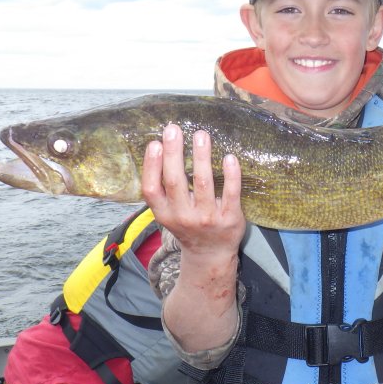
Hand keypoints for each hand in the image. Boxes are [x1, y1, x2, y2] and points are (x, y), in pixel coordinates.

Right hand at [140, 124, 245, 258]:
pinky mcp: (229, 218)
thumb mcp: (169, 213)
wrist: (211, 254)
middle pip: (175, 181)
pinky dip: (231, 175)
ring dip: (201, 157)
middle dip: (174, 153)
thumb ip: (165, 190)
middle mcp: (183, 217)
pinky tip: (229, 157)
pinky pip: (231, 193)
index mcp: (164, 214)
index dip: (151, 166)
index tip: (154, 144)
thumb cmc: (188, 226)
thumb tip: (163, 148)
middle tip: (174, 129)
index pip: (152, 190)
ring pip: (203, 183)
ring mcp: (207, 218)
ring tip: (201, 135)